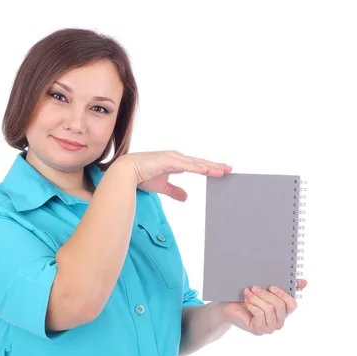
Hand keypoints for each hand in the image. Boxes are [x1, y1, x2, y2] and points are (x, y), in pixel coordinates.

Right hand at [116, 150, 231, 200]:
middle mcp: (176, 157)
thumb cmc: (141, 175)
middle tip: (229, 169)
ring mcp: (173, 158)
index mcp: (175, 162)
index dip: (208, 168)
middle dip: (214, 166)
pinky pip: (187, 165)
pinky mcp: (169, 161)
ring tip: (223, 170)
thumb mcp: (162, 186)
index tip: (220, 171)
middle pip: (200, 162)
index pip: (196, 165)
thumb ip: (174, 190)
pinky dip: (198, 167)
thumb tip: (186, 197)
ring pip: (196, 163)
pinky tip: (208, 170)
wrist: (127, 172)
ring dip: (210, 167)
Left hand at [221, 279, 307, 335]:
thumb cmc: (249, 297)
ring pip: (269, 309)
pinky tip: (246, 301)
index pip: (292, 304)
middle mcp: (279, 321)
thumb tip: (304, 282)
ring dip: (257, 299)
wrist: (230, 306)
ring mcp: (270, 327)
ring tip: (248, 292)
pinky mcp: (259, 330)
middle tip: (254, 287)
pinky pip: (260, 315)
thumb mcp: (265, 289)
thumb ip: (284, 286)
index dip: (283, 294)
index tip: (271, 286)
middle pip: (279, 305)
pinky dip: (252, 305)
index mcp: (283, 311)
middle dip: (265, 294)